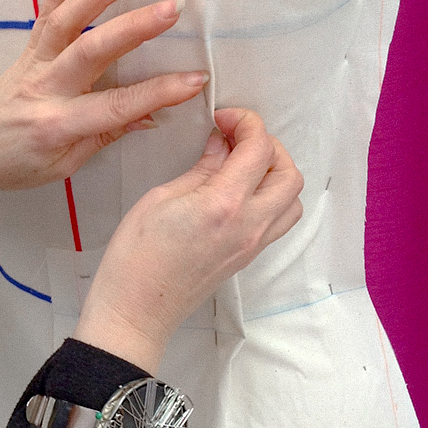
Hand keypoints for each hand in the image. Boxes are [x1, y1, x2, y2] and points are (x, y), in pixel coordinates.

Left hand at [0, 0, 209, 189]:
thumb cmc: (14, 163)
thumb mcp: (62, 166)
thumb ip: (104, 135)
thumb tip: (151, 115)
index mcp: (56, 125)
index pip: (115, 106)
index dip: (158, 93)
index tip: (195, 79)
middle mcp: (44, 88)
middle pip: (91, 52)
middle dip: (133, 29)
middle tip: (172, 10)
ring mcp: (33, 64)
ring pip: (66, 24)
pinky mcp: (27, 49)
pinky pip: (43, 14)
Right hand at [73, 108, 303, 372]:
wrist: (137, 310)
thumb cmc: (136, 256)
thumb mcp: (160, 198)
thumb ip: (200, 169)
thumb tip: (221, 145)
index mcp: (224, 204)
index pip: (258, 149)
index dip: (246, 122)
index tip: (223, 117)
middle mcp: (250, 225)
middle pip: (288, 172)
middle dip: (267, 144)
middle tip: (234, 136)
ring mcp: (253, 244)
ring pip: (291, 198)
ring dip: (274, 171)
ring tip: (239, 162)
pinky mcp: (248, 256)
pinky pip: (279, 219)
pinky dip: (269, 194)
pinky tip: (237, 188)